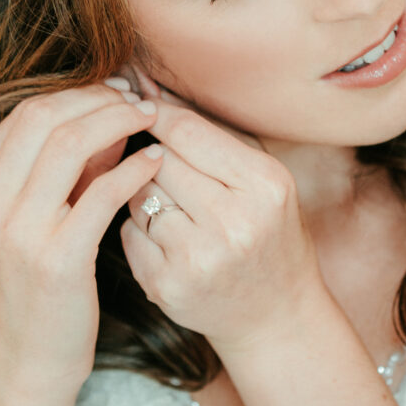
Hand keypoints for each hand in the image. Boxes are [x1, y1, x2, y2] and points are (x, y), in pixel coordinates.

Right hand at [0, 83, 161, 398]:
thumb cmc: (37, 282)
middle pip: (44, 117)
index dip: (77, 92)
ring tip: (152, 118)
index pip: (25, 113)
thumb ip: (66, 163)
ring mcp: (16, 232)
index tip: (115, 88)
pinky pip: (102, 192)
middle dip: (98, 98)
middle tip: (138, 97)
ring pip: (69, 143)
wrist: (29, 360)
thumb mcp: (34, 214)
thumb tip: (111, 109)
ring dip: (118, 121)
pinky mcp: (56, 259)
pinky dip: (134, 168)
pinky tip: (155, 162)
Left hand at [111, 66, 324, 355]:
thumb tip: (153, 89)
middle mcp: (233, 223)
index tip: (142, 105)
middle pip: (159, 160)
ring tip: (171, 203)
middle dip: (151, 155)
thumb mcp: (264, 179)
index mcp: (264, 185)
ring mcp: (197, 259)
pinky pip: (128, 233)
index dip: (159, 113)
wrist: (276, 316)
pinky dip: (138, 228)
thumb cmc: (270, 233)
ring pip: (137, 195)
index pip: (190, 130)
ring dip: (142, 191)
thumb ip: (214, 134)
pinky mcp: (167, 287)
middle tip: (161, 161)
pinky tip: (165, 237)